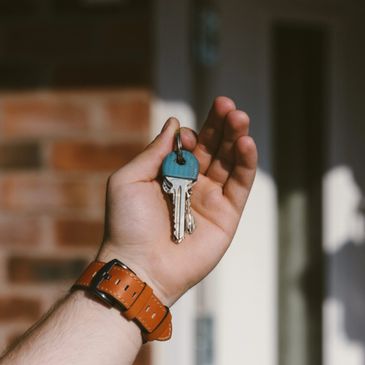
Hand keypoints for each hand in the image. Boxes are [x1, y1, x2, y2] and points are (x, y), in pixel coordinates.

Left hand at [97, 97, 256, 305]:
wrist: (140, 266)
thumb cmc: (128, 223)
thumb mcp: (129, 179)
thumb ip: (154, 151)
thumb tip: (174, 123)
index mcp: (170, 174)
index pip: (190, 145)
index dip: (194, 134)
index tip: (188, 135)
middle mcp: (193, 183)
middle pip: (214, 148)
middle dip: (221, 126)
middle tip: (228, 106)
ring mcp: (212, 198)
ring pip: (230, 162)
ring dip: (237, 138)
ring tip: (239, 118)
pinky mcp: (227, 214)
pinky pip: (241, 185)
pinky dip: (246, 164)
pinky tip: (246, 144)